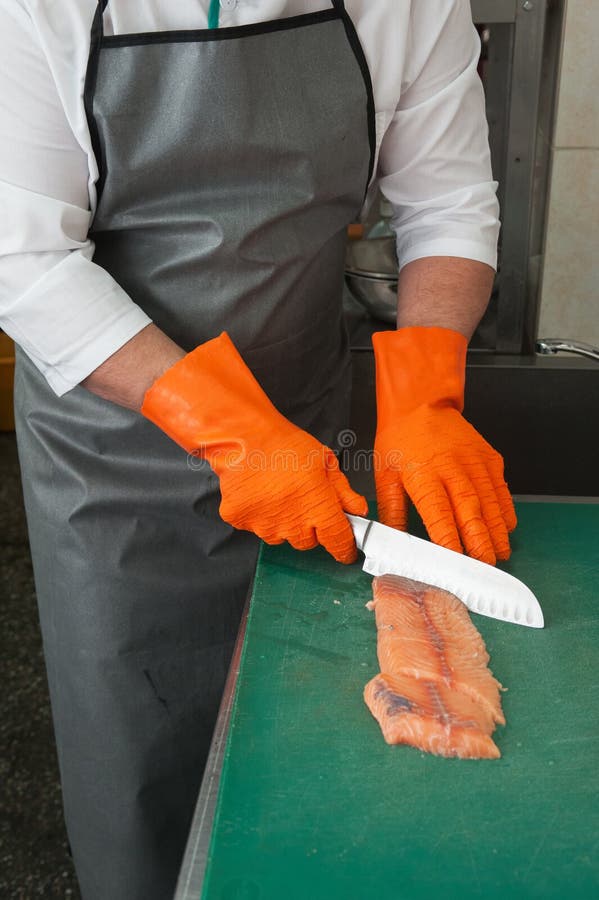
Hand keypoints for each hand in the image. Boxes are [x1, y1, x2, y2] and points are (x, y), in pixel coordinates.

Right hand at [142, 332, 366, 562]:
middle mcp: (292, 524)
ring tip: (277, 492)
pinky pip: (254, 526)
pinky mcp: (241, 522)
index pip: (338, 542)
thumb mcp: (324, 461)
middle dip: (309, 527)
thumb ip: (343, 490)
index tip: (345, 548)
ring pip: (280, 536)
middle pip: (307, 541)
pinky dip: (257, 514)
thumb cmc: (286, 444)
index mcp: (318, 508)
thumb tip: (357, 510)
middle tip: (301, 500)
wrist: (243, 436)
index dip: (344, 548)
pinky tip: (258, 492)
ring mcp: (264, 525)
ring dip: (282, 522)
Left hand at [373, 327, 516, 564]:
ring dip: (498, 531)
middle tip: (486, 567)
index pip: (439, 514)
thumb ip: (392, 512)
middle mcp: (453, 468)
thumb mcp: (385, 476)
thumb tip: (393, 543)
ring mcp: (475, 462)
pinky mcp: (489, 458)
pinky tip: (506, 527)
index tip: (456, 561)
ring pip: (491, 503)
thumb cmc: (400, 440)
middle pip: (471, 511)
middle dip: (480, 543)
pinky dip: (506, 510)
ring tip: (501, 554)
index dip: (449, 539)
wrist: (421, 404)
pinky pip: (501, 489)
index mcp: (424, 474)